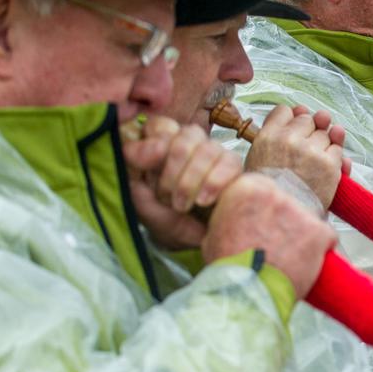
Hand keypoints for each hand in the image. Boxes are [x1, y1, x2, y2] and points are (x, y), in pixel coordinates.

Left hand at [122, 116, 242, 250]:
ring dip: (191, 179)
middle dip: (173, 169)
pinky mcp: (236, 170)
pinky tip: (204, 200)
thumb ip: (136, 168)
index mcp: (164, 146)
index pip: (160, 125)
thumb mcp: (140, 198)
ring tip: (182, 205)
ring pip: (209, 148)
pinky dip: (214, 182)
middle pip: (187, 134)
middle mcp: (192, 145)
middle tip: (166, 198)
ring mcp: (216, 155)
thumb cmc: (166, 220)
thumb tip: (157, 147)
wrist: (193, 246)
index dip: (153, 142)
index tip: (145, 166)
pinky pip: (230, 163)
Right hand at [202, 173, 336, 297]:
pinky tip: (305, 262)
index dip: (268, 209)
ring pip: (308, 219)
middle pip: (289, 203)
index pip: (267, 188)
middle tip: (277, 243)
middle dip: (286, 221)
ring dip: (302, 235)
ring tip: (288, 256)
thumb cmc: (230, 270)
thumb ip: (230, 216)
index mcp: (248, 190)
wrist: (247, 294)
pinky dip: (321, 249)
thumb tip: (236, 217)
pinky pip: (327, 236)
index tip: (266, 222)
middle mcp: (276, 195)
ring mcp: (300, 212)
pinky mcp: (319, 231)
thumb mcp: (215, 233)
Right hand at [245, 104, 349, 207]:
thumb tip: (299, 110)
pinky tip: (328, 169)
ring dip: (325, 144)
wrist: (282, 217)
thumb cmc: (268, 194)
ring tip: (316, 162)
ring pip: (325, 133)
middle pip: (308, 120)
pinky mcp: (330, 164)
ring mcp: (312, 150)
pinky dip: (337, 158)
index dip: (292, 119)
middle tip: (307, 149)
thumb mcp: (256, 161)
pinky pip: (338, 150)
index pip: (285, 112)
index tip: (295, 128)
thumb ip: (274, 134)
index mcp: (267, 137)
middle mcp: (290, 139)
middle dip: (310, 131)